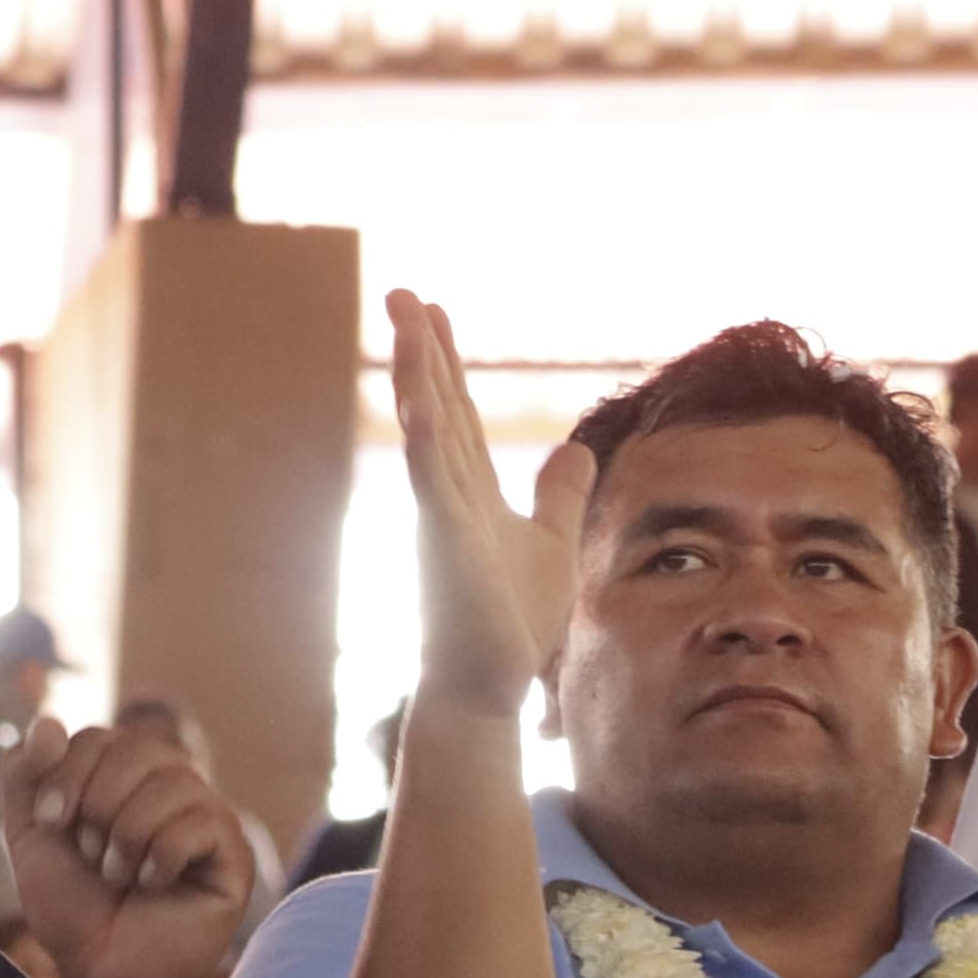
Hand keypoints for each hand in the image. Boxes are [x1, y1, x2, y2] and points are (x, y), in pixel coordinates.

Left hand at [4, 720, 256, 977]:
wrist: (102, 974)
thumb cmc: (74, 908)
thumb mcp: (32, 837)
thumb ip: (26, 776)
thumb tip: (48, 721)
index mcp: (126, 779)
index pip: (100, 738)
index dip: (67, 774)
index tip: (51, 824)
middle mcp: (172, 789)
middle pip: (139, 750)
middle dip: (98, 803)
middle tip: (90, 855)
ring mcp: (208, 820)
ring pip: (174, 783)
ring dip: (127, 835)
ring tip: (119, 875)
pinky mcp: (233, 857)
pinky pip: (200, 825)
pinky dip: (161, 858)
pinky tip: (154, 886)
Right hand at [390, 290, 587, 711]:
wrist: (485, 686)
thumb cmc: (510, 623)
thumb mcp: (552, 545)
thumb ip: (559, 497)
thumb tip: (577, 451)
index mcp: (472, 492)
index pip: (460, 412)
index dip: (447, 362)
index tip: (434, 310)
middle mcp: (450, 495)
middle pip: (436, 406)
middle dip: (420, 350)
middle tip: (401, 291)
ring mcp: (444, 517)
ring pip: (429, 433)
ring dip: (415, 377)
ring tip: (403, 323)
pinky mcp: (447, 546)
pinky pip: (433, 487)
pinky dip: (427, 446)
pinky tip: (421, 407)